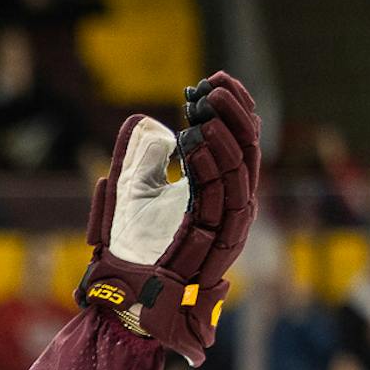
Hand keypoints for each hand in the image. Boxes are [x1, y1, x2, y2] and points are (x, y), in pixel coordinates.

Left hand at [76, 73, 259, 365]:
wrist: (123, 290)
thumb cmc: (129, 246)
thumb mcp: (130, 191)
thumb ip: (142, 157)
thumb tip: (149, 123)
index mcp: (216, 189)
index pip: (235, 141)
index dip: (231, 109)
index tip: (215, 79)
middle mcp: (229, 204)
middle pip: (246, 151)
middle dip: (234, 114)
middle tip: (213, 86)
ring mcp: (228, 226)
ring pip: (240, 173)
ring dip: (225, 137)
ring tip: (203, 109)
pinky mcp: (218, 245)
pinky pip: (224, 201)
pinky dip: (212, 169)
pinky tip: (193, 143)